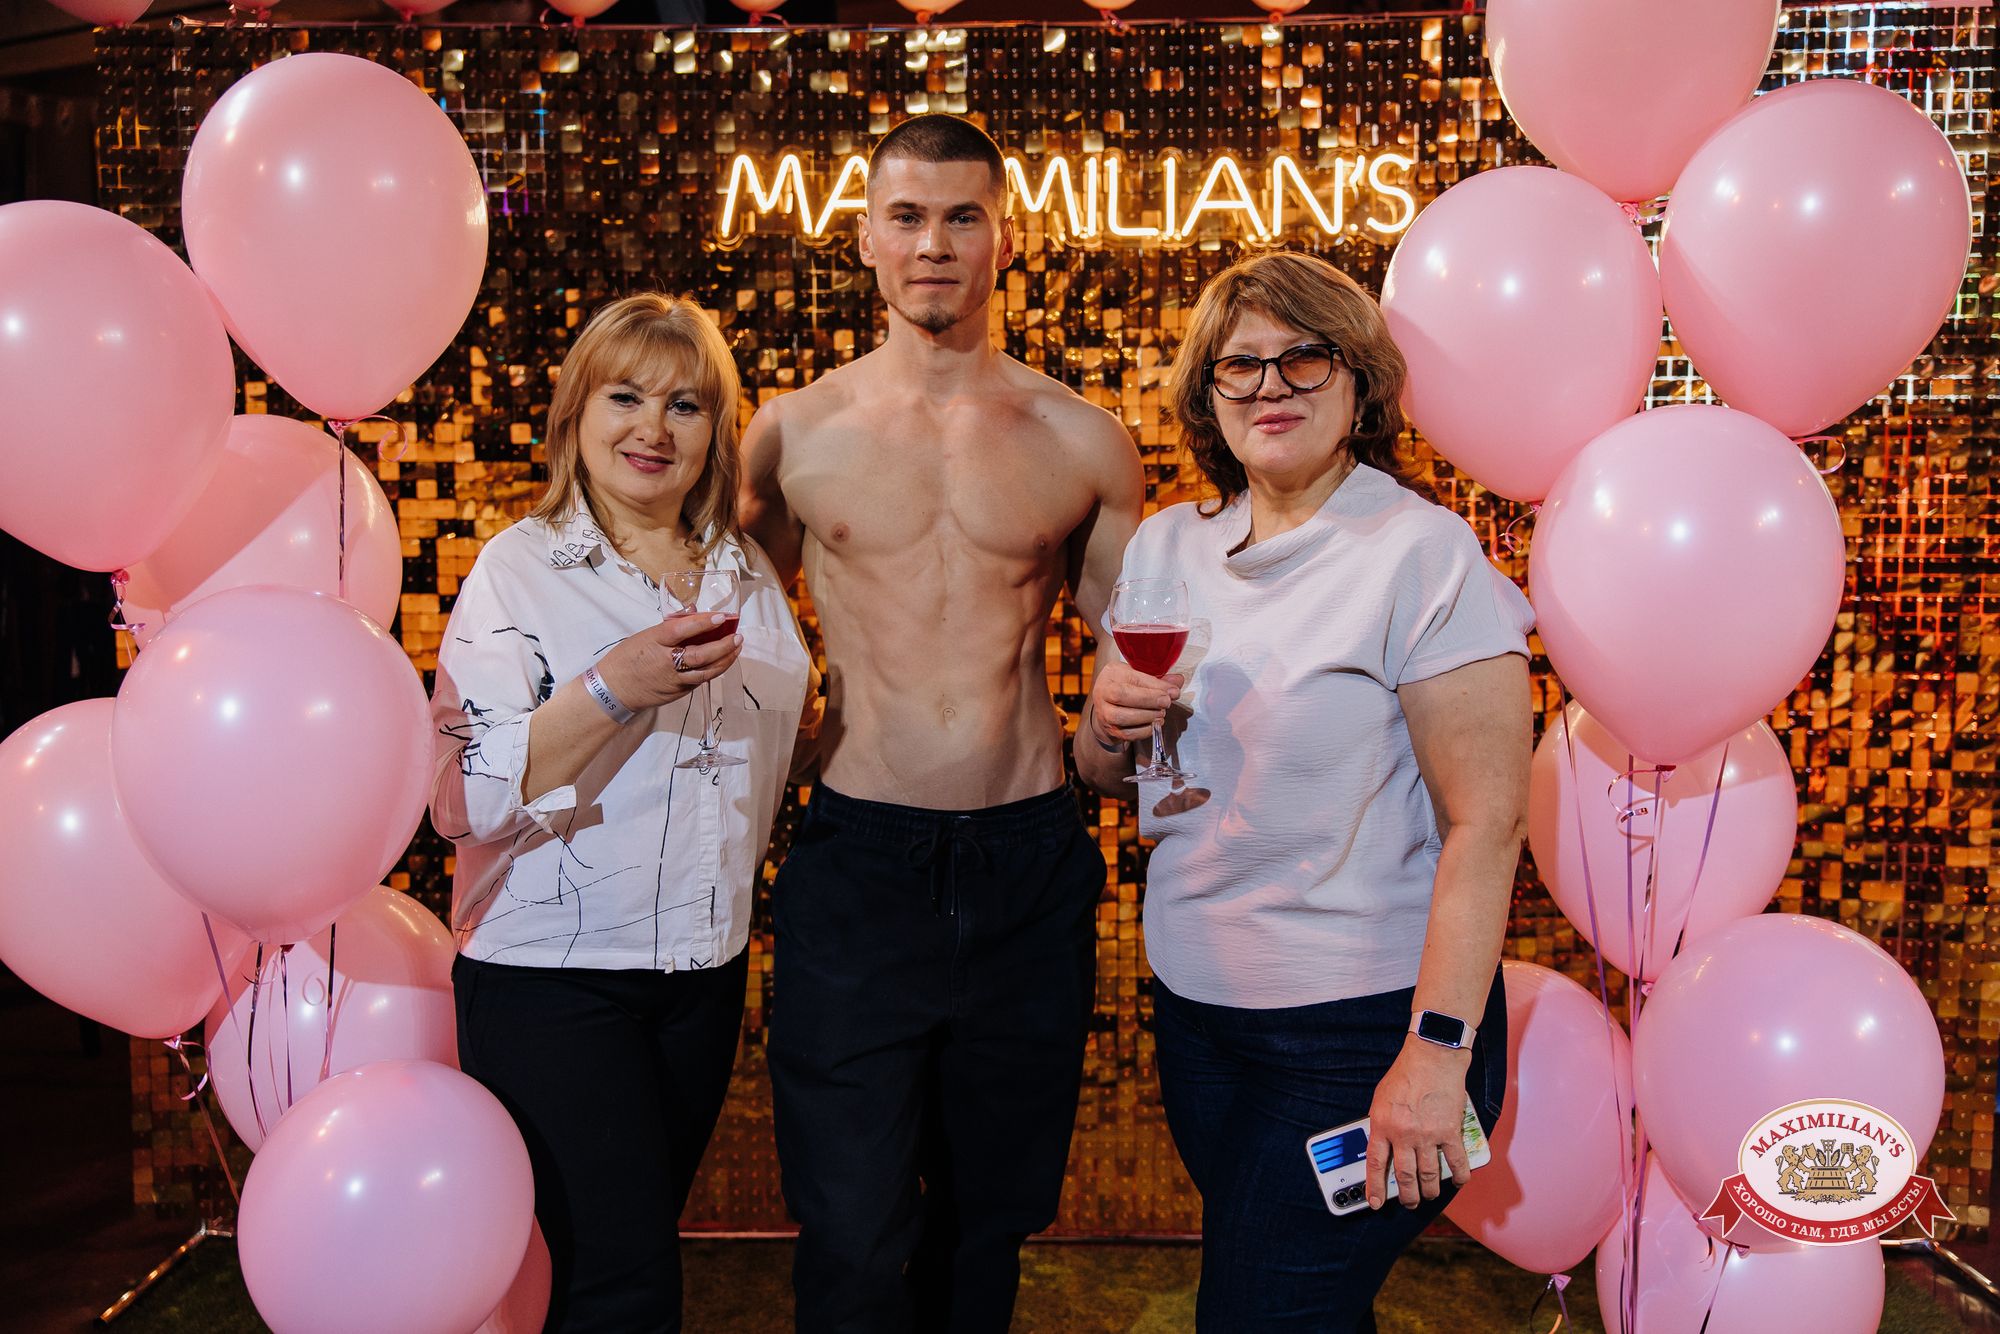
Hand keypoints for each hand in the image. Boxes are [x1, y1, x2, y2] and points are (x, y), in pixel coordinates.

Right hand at [594, 613, 741, 710]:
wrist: (614, 691)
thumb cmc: (627, 659)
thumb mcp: (644, 636)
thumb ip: (670, 626)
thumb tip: (693, 613)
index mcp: (655, 642)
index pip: (682, 630)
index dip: (702, 623)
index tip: (721, 617)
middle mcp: (667, 662)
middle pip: (700, 654)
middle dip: (723, 645)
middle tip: (737, 636)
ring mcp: (674, 680)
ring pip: (706, 671)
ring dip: (725, 660)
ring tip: (737, 648)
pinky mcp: (679, 692)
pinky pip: (700, 680)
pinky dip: (714, 670)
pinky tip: (723, 661)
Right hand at [1087, 663, 1183, 748]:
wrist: (1107, 704)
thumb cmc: (1126, 685)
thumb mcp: (1139, 675)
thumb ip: (1158, 679)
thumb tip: (1178, 682)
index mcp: (1112, 673)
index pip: (1133, 678)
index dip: (1155, 686)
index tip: (1173, 691)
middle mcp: (1103, 691)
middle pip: (1122, 696)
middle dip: (1149, 700)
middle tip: (1166, 702)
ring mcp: (1104, 712)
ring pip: (1123, 717)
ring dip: (1147, 716)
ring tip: (1161, 713)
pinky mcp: (1110, 729)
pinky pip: (1127, 733)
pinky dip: (1145, 731)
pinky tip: (1155, 724)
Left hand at [1363, 1039, 1473, 1209]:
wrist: (1432, 1056)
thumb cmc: (1406, 1073)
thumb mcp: (1380, 1099)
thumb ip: (1381, 1124)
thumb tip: (1382, 1145)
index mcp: (1383, 1125)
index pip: (1376, 1164)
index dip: (1375, 1188)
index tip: (1376, 1203)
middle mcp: (1404, 1134)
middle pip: (1405, 1176)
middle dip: (1407, 1196)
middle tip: (1409, 1203)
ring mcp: (1428, 1135)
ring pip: (1429, 1175)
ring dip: (1430, 1191)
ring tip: (1430, 1196)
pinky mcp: (1450, 1132)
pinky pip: (1456, 1162)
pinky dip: (1458, 1176)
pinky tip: (1457, 1182)